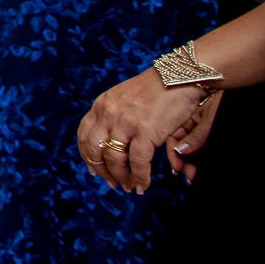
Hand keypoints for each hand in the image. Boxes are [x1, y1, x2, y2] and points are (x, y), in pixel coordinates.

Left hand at [76, 66, 218, 193]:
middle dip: (101, 170)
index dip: (87, 155)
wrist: (180, 76)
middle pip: (94, 149)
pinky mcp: (146, 130)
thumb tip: (111, 140)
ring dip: (121, 177)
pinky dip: (139, 177)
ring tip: (129, 187)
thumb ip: (114, 115)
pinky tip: (142, 185)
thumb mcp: (125, 97)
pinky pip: (138, 161)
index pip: (84, 135)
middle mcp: (108, 113)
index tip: (94, 169)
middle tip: (112, 183)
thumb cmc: (157, 89)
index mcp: (101, 105)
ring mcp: (126, 121)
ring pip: (114, 159)